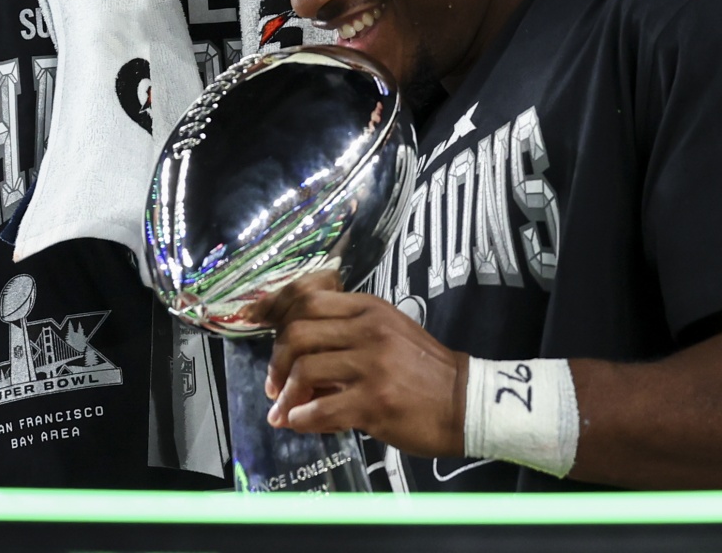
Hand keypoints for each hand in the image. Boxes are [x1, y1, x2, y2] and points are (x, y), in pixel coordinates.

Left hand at [252, 271, 467, 458]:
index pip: (307, 297)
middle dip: (276, 360)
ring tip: (285, 409)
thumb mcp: (388, 334)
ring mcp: (372, 364)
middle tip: (274, 384)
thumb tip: (296, 356)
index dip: (273, 312)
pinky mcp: (375, 401)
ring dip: (286, 394)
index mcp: (369, 308)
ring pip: (305, 369)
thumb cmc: (424, 370)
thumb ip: (346, 335)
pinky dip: (302, 418)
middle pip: (297, 331)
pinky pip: (322, 408)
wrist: (466, 403)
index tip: (255, 324)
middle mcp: (368, 329)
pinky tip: (301, 423)